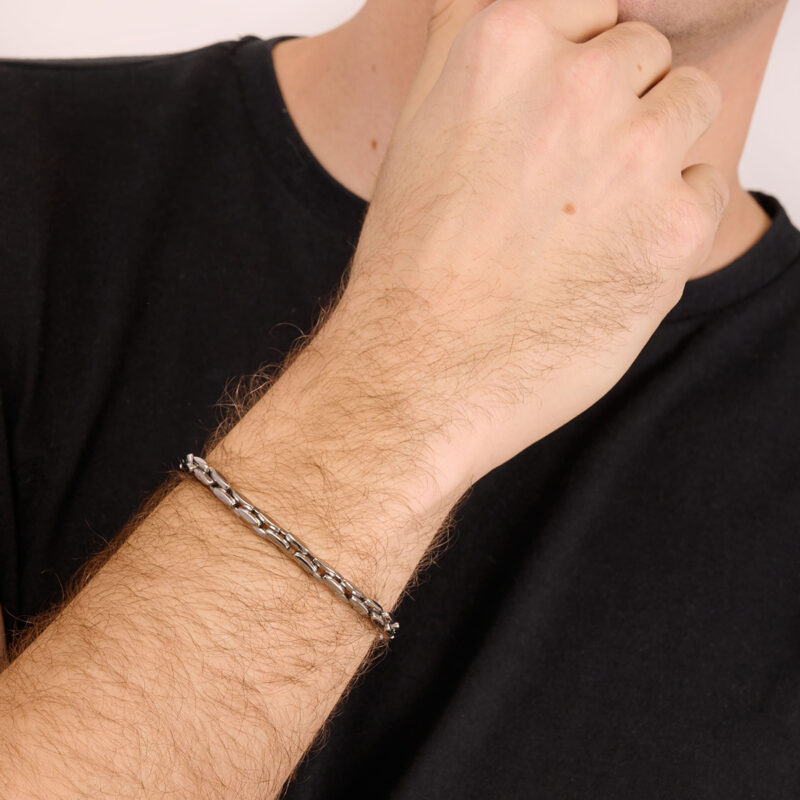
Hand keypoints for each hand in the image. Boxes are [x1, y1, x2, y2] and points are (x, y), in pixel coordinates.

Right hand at [321, 0, 727, 487]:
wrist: (421, 369)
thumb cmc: (413, 262)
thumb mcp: (423, 122)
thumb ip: (484, 52)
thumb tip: (551, 25)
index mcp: (503, 40)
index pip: (590, 9)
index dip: (571, 66)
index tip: (547, 118)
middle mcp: (577, 82)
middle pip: (643, 53)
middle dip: (614, 105)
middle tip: (563, 180)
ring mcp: (633, 153)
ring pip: (687, 104)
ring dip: (652, 150)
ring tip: (589, 215)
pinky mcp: (674, 227)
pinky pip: (706, 186)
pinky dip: (672, 216)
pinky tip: (610, 255)